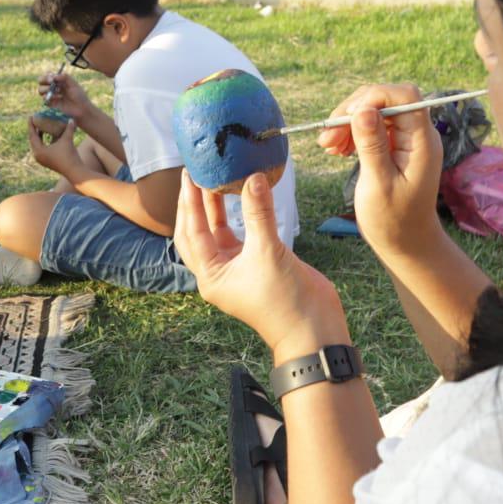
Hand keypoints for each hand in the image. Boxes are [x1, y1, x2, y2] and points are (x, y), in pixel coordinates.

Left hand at [26, 116, 83, 175]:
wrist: (74, 171)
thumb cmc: (68, 155)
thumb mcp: (67, 139)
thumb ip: (68, 128)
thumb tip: (71, 119)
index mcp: (38, 151)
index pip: (32, 135)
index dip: (31, 125)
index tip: (30, 116)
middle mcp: (38, 156)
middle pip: (34, 140)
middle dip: (35, 130)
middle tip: (36, 120)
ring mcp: (42, 159)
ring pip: (39, 144)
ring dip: (41, 135)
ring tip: (42, 126)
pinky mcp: (47, 161)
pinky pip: (43, 148)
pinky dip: (46, 141)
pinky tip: (51, 135)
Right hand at [38, 71, 91, 120]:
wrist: (81, 109)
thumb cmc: (79, 95)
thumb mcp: (73, 84)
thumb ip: (65, 77)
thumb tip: (54, 76)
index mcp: (58, 81)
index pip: (48, 75)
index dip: (47, 75)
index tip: (52, 78)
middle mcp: (53, 87)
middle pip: (41, 81)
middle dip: (43, 80)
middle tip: (51, 83)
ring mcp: (51, 95)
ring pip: (40, 90)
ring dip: (46, 89)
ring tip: (58, 92)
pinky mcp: (51, 104)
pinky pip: (44, 99)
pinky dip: (49, 98)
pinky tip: (58, 98)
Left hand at [175, 171, 346, 357]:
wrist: (314, 329)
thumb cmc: (285, 300)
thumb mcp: (268, 252)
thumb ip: (260, 213)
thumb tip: (253, 177)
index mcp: (211, 275)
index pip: (192, 231)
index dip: (190, 201)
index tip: (189, 174)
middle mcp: (218, 272)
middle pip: (196, 232)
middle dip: (193, 204)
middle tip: (193, 174)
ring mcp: (236, 268)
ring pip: (217, 232)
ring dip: (214, 207)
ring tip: (213, 178)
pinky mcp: (255, 263)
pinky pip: (240, 233)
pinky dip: (238, 214)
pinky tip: (241, 194)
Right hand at [317, 84, 445, 255]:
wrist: (405, 242)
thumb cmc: (393, 220)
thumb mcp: (378, 184)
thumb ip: (373, 145)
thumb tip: (364, 111)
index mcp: (421, 141)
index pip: (404, 96)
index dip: (374, 98)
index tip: (347, 118)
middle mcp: (417, 134)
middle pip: (385, 100)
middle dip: (353, 112)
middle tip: (327, 138)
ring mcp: (407, 139)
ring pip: (375, 111)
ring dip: (348, 123)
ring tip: (327, 146)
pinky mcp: (396, 146)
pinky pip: (372, 126)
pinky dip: (352, 132)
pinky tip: (337, 149)